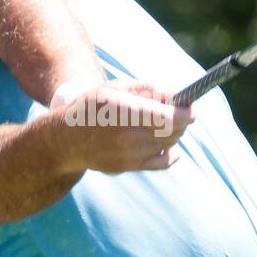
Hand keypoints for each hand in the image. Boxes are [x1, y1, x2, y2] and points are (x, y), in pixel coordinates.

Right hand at [52, 82, 193, 173]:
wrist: (64, 140)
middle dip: (182, 120)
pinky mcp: (128, 167)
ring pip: (168, 144)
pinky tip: (169, 144)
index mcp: (121, 110)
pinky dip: (171, 152)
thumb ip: (147, 89)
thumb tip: (176, 97)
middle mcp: (124, 135)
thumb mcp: (115, 88)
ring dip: (174, 133)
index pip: (167, 117)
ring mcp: (127, 155)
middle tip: (183, 112)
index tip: (192, 107)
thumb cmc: (92, 106)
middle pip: (171, 131)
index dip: (185, 113)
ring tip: (167, 122)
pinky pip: (162, 162)